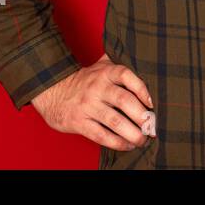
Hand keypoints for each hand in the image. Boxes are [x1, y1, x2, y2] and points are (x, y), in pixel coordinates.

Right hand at [30, 52, 155, 150]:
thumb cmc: (84, 80)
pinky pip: (101, 135)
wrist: (52, 91)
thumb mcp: (100, 66)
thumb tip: (144, 59)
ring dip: (133, 133)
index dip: (141, 88)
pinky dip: (117, 143)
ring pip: (115, 121)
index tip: (152, 103)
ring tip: (143, 140)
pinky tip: (127, 145)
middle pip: (124, 100)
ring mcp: (88, 106)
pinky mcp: (79, 122)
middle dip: (142, 116)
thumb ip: (118, 62)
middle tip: (152, 126)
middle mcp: (97, 88)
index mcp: (105, 72)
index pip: (126, 75)